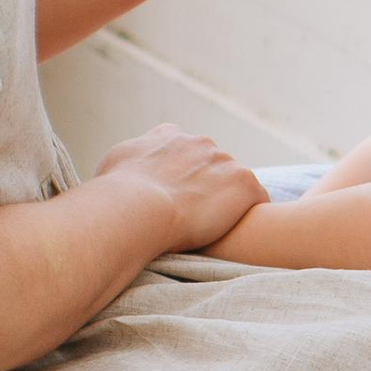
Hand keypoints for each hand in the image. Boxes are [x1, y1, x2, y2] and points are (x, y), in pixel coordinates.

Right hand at [94, 126, 266, 250]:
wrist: (136, 208)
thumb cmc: (115, 195)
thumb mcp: (113, 164)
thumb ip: (130, 160)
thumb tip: (129, 169)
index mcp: (169, 137)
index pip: (184, 149)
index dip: (182, 175)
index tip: (175, 197)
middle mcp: (200, 143)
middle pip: (214, 165)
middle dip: (209, 189)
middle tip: (195, 219)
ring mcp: (225, 161)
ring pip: (236, 183)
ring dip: (229, 203)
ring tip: (217, 231)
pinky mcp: (244, 183)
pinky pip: (258, 199)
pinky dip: (250, 215)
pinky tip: (241, 233)